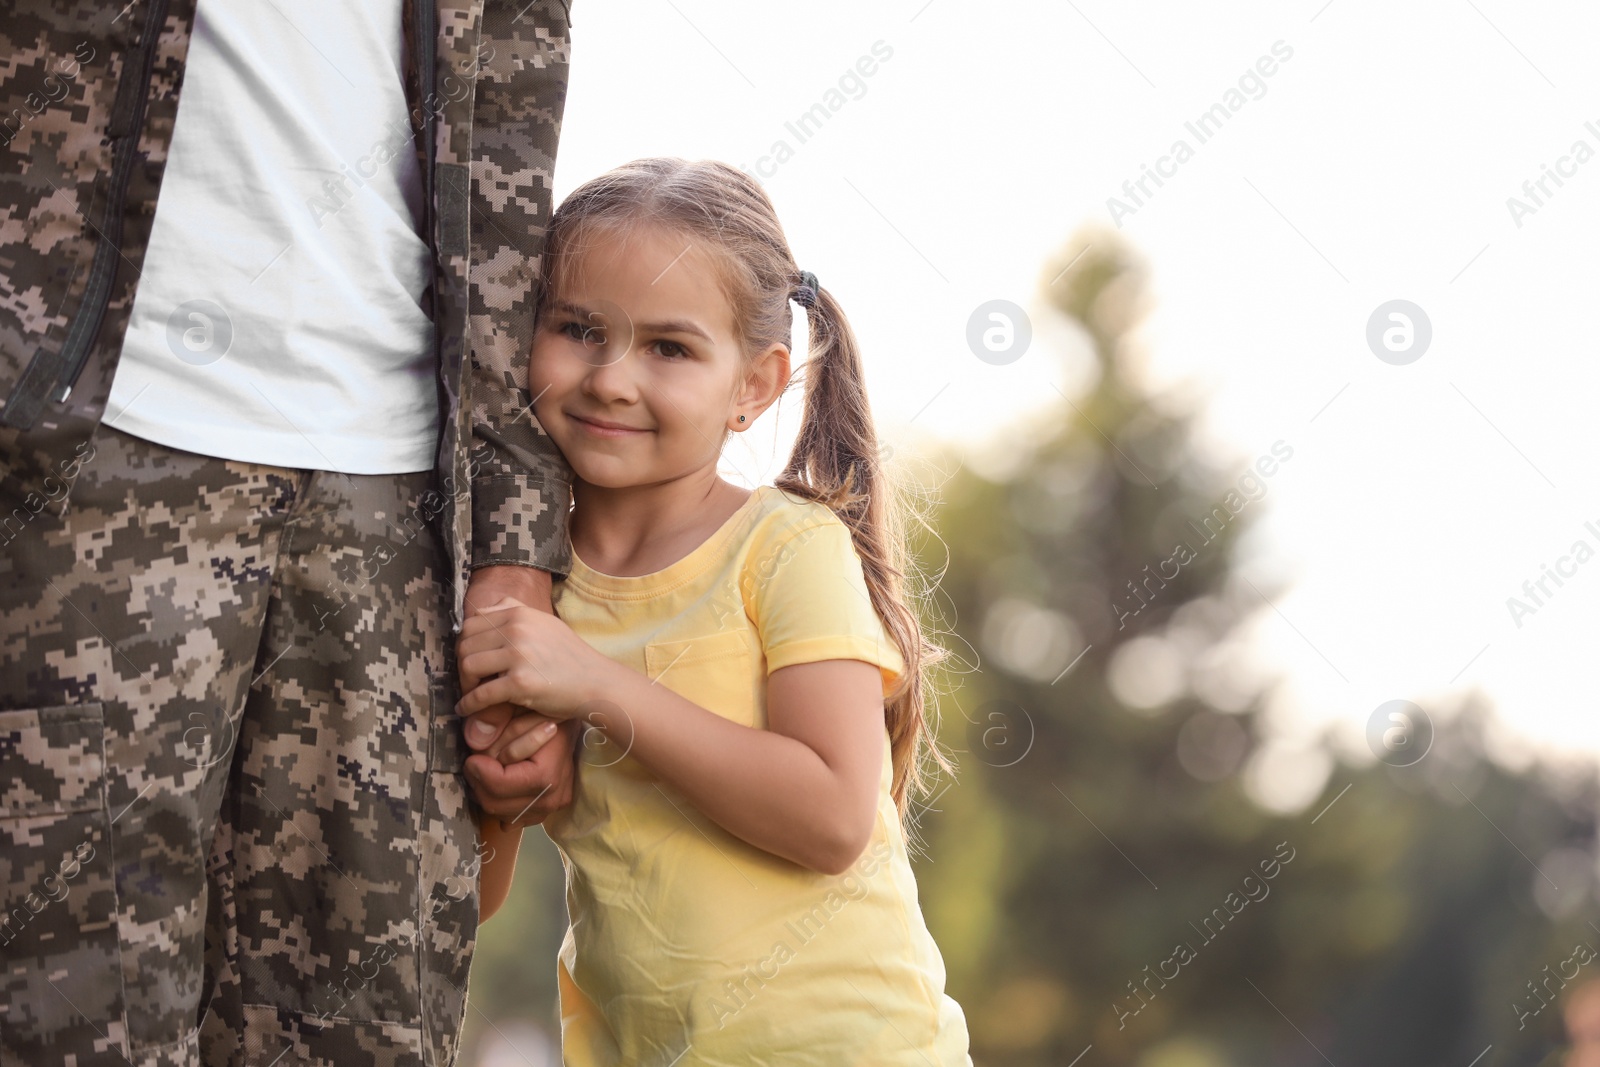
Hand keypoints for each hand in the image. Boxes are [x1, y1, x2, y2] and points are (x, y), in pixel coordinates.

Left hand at [461, 565, 554, 750]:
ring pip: (469, 666)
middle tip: (469, 681)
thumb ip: (515, 611)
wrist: (597, 682)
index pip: (472, 623)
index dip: (466, 643)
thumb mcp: (545, 623)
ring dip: (465, 684)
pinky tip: (467, 710)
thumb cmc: (569, 657)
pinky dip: (469, 705)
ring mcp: (519, 655)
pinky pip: (481, 694)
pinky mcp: (521, 683)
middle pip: (465, 644)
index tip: (471, 659)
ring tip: (471, 693)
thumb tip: (482, 609)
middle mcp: (518, 629)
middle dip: (462, 665)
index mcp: (520, 613)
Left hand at [466, 717, 578, 827]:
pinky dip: (501, 805)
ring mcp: (550, 809)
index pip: (499, 784)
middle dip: (479, 783)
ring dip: (486, 794)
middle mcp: (551, 799)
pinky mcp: (546, 814)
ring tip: (486, 772)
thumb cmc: (548, 717)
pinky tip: (500, 787)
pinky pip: (512, 820)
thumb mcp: (523, 714)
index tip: (472, 757)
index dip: (479, 771)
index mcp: (547, 775)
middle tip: (474, 763)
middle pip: (496, 804)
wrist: (573, 729)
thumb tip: (474, 746)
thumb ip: (498, 728)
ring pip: (500, 814)